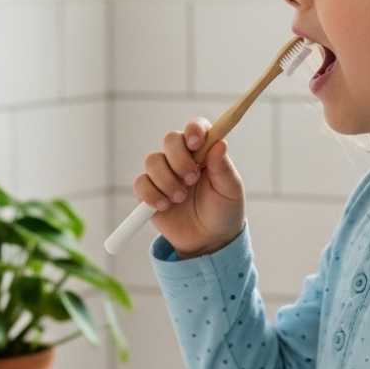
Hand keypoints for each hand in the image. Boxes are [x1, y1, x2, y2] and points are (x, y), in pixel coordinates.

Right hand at [133, 117, 245, 257]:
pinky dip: (151, 194)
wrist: (209, 240)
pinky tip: (164, 206)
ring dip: (167, 180)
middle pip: (170, 139)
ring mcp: (164, 174)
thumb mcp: (230, 191)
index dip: (194, 130)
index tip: (196, 144)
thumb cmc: (223, 211)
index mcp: (204, 153)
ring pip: (153, 160)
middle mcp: (182, 158)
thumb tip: (220, 142)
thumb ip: (223, 167)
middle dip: (179, 159)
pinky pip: (140, 183)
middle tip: (191, 180)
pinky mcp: (149, 192)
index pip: (196, 128)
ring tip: (180, 199)